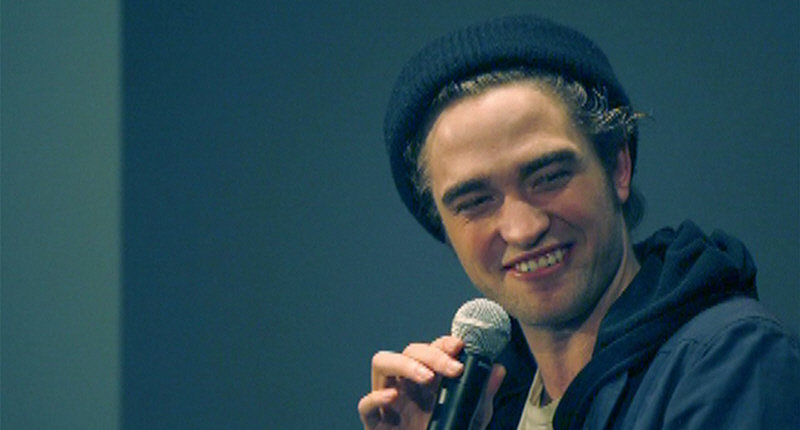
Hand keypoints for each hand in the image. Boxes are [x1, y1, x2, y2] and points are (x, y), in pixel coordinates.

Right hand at [357, 335, 505, 429]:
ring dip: (404, 364)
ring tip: (426, 378)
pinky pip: (365, 404)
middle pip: (409, 351)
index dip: (443, 343)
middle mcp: (408, 385)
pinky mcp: (375, 425)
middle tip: (454, 369)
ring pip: (382, 363)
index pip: (432, 349)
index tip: (460, 345)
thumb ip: (483, 395)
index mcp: (430, 379)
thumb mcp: (474, 417)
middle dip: (431, 354)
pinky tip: (392, 398)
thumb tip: (498, 369)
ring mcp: (390, 402)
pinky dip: (376, 397)